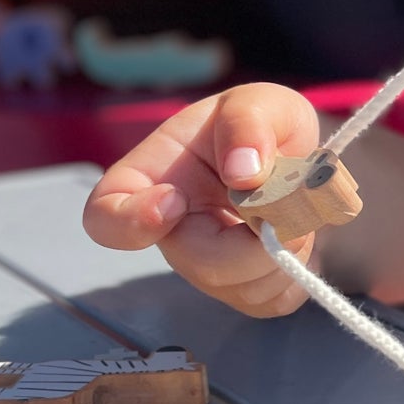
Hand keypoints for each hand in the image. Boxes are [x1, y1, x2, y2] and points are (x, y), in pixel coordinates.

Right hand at [82, 83, 322, 317]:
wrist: (295, 156)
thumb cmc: (261, 125)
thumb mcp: (260, 102)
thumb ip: (246, 122)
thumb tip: (243, 172)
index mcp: (151, 179)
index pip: (105, 219)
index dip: (132, 222)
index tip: (175, 199)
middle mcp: (172, 232)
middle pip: (198, 263)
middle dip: (251, 243)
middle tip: (283, 208)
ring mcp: (206, 266)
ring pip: (240, 289)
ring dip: (284, 252)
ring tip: (293, 211)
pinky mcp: (244, 290)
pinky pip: (271, 301)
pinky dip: (298, 272)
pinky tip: (298, 237)